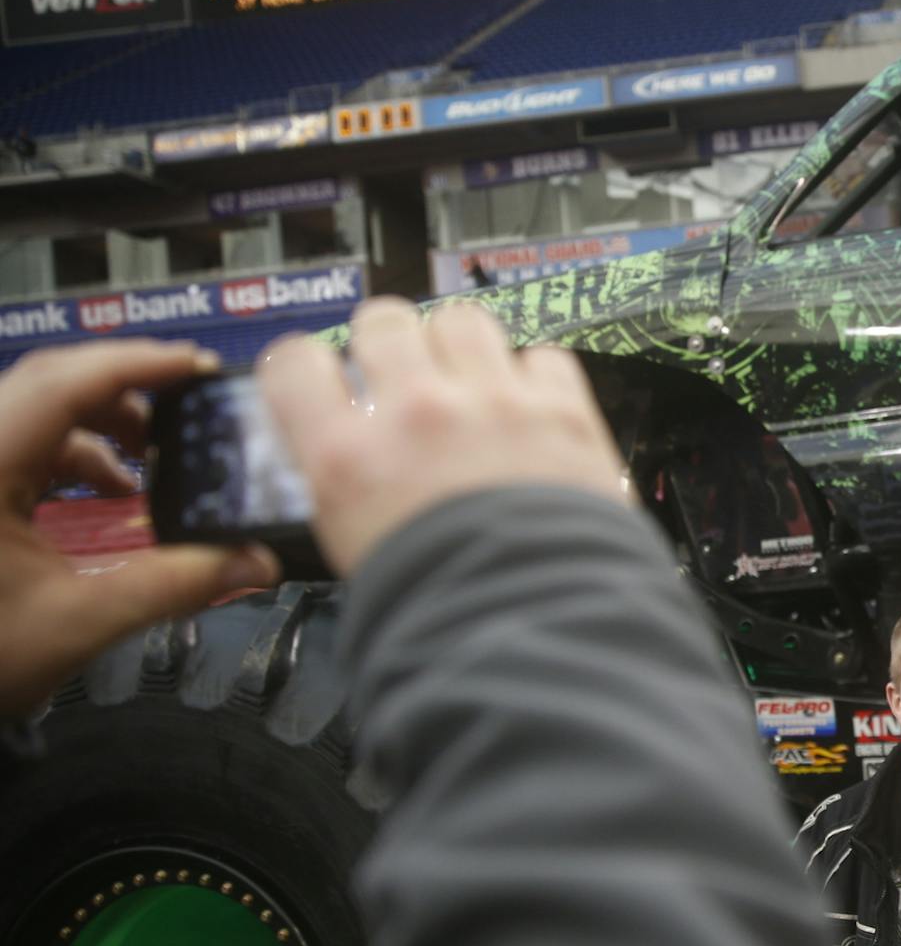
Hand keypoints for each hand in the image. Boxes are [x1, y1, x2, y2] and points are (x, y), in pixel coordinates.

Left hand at [0, 340, 279, 715]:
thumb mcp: (79, 622)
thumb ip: (174, 585)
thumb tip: (255, 561)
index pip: (66, 381)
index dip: (140, 364)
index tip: (202, 369)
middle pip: (49, 382)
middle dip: (126, 389)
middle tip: (189, 405)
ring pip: (32, 409)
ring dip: (98, 423)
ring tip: (151, 461)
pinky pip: (16, 441)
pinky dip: (67, 452)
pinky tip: (107, 490)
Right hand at [259, 299, 627, 575]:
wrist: (538, 625)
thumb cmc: (442, 605)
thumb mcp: (354, 548)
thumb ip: (344, 484)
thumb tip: (345, 454)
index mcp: (347, 453)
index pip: (294, 363)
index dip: (306, 366)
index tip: (322, 377)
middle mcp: (415, 411)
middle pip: (384, 321)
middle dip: (389, 343)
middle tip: (404, 375)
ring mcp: (492, 402)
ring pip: (462, 320)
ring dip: (461, 347)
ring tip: (471, 385)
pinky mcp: (561, 408)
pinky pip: (541, 356)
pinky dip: (536, 377)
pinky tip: (532, 410)